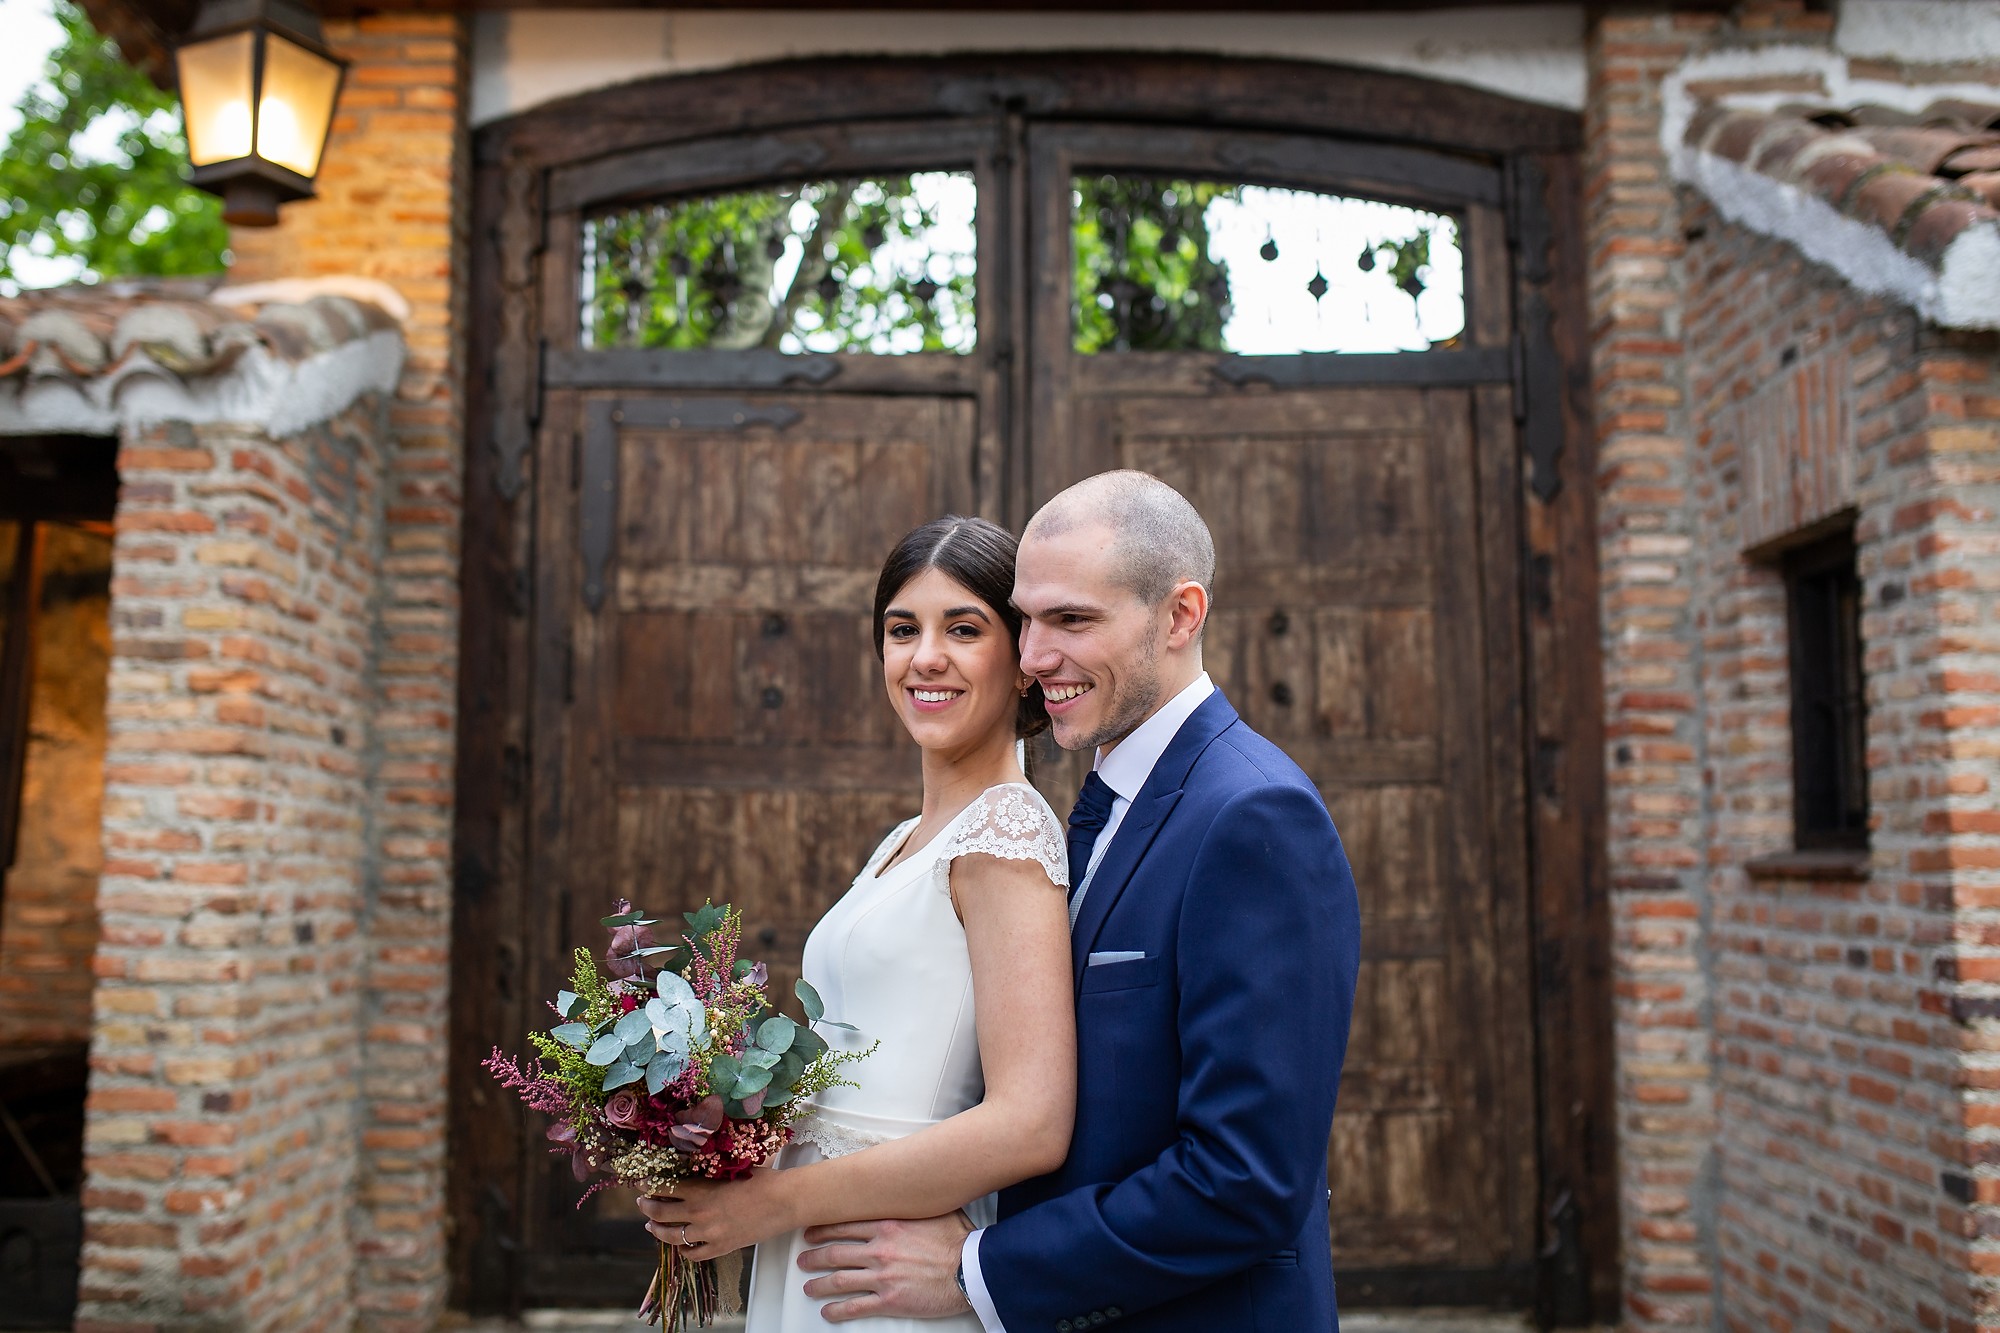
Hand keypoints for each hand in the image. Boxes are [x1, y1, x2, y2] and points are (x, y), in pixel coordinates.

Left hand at [637, 1172, 796, 1261]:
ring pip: (672, 1236)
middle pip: (660, 1213)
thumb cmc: (763, 1180)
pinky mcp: (721, 1247)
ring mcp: (709, 1233)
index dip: (648, 1185)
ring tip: (652, 1226)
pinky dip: (683, 1250)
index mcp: (701, 1189)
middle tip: (642, 1203)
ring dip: (658, 1230)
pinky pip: (693, 1253)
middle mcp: (700, 1213)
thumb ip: (708, 1174)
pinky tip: (680, 1246)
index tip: (639, 1183)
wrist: (785, 1201)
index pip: (664, 1188)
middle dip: (647, 1207)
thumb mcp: (730, 1170)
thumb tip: (691, 1171)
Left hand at [796, 1213, 973, 1321]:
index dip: (824, 1230)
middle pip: (835, 1252)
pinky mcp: (890, 1300)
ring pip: (838, 1280)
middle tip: (803, 1259)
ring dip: (819, 1284)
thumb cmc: (958, 1240)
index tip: (812, 1232)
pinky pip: (855, 1306)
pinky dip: (837, 1310)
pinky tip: (828, 1312)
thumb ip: (914, 1204)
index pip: (845, 1225)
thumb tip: (909, 1189)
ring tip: (809, 1287)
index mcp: (888, 1225)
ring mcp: (882, 1276)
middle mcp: (880, 1249)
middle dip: (814, 1256)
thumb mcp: (935, 1210)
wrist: (971, 1269)